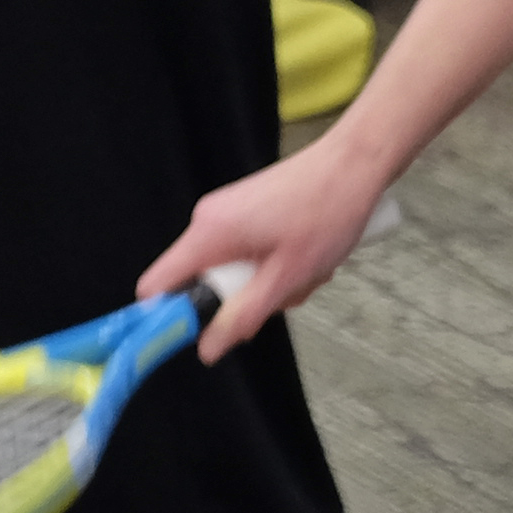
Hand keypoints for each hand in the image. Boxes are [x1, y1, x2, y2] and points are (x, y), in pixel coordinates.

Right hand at [141, 132, 394, 362]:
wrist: (357, 162)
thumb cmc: (327, 213)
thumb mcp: (286, 277)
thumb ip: (242, 316)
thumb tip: (205, 350)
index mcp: (208, 233)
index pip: (156, 285)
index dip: (168, 318)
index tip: (197, 337)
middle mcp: (209, 220)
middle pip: (202, 284)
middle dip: (242, 300)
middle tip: (283, 293)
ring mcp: (228, 213)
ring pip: (232, 272)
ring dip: (268, 284)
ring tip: (305, 270)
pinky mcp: (247, 211)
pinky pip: (247, 253)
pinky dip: (274, 265)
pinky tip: (305, 257)